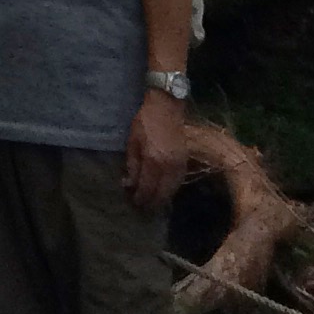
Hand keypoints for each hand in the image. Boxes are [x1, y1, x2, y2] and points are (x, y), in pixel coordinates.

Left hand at [124, 87, 187, 212]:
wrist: (167, 107)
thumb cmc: (146, 121)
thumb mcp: (133, 141)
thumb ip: (132, 165)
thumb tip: (129, 184)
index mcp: (153, 161)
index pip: (147, 189)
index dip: (140, 198)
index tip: (133, 203)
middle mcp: (169, 168)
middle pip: (161, 195)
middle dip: (151, 204)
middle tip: (142, 207)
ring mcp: (179, 166)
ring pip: (171, 192)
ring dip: (161, 199)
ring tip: (151, 202)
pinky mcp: (185, 163)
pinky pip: (178, 184)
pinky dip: (169, 191)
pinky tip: (162, 191)